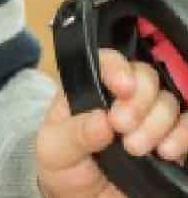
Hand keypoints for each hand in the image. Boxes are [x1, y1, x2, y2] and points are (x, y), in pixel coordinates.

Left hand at [36, 47, 187, 196]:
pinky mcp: (167, 141)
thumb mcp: (55, 150)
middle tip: (122, 127)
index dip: (117, 67)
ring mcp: (147, 118)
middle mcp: (120, 98)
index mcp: (88, 89)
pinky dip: (183, 135)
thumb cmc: (63, 167)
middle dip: (139, 101)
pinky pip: (187, 126)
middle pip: (144, 76)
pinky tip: (167, 152)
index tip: (123, 88)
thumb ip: (74, 133)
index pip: (105, 61)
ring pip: (167, 100)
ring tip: (136, 149)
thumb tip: (101, 119)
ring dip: (157, 122)